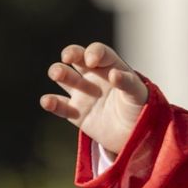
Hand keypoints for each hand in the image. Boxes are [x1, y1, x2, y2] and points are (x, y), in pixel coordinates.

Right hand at [40, 42, 149, 156]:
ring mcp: (83, 93)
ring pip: (65, 76)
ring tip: (58, 74)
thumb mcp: (139, 95)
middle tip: (67, 57)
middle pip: (77, 58)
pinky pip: (60, 105)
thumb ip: (128, 83)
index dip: (94, 53)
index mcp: (111, 67)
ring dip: (58, 71)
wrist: (135, 135)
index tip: (93, 62)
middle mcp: (94, 76)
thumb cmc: (139, 109)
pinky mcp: (75, 112)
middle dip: (71, 53)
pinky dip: (51, 102)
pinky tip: (48, 101)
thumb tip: (114, 74)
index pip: (99, 52)